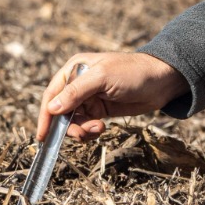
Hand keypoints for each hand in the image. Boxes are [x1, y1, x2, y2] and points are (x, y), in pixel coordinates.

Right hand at [35, 52, 188, 142]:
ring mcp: (89, 97)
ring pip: (74, 121)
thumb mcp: (102, 79)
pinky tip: (102, 129)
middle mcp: (79, 84)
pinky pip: (87, 125)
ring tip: (98, 129)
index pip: (52, 94)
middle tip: (82, 134)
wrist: (162, 81)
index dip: (46, 115)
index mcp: (75, 69)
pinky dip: (91, 131)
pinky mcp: (100, 109)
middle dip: (69, 126)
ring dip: (82, 130)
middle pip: (61, 111)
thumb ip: (76, 92)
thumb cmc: (133, 72)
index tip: (43, 136)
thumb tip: (52, 108)